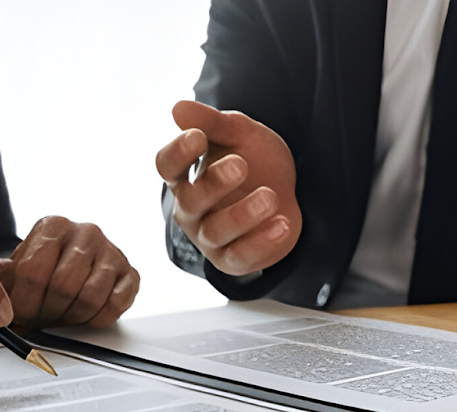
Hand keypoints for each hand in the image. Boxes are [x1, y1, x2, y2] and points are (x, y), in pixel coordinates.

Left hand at [0, 216, 139, 326]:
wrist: (67, 272)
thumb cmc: (40, 276)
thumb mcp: (13, 273)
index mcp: (53, 226)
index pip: (34, 270)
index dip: (26, 302)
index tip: (22, 314)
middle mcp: (85, 231)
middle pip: (64, 285)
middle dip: (50, 311)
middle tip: (44, 318)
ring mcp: (111, 250)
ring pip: (91, 296)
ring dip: (74, 317)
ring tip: (64, 316)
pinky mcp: (130, 273)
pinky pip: (116, 303)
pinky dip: (99, 318)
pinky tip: (87, 315)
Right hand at [155, 100, 300, 276]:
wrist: (289, 194)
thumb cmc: (256, 162)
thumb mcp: (240, 134)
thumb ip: (213, 123)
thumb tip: (178, 108)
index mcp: (186, 176)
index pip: (167, 166)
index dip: (178, 153)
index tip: (198, 137)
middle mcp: (191, 209)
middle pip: (192, 201)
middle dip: (215, 183)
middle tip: (241, 164)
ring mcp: (209, 237)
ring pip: (217, 230)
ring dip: (243, 214)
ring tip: (270, 197)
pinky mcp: (232, 259)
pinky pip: (241, 255)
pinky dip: (262, 242)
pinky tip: (282, 224)